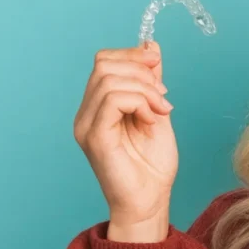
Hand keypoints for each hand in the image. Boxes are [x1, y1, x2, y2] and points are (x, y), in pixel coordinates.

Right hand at [73, 43, 177, 227]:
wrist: (149, 203)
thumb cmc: (151, 166)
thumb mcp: (156, 111)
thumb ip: (150, 81)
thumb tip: (150, 46)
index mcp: (96, 107)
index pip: (104, 62)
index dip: (133, 56)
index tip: (158, 70)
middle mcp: (85, 114)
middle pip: (104, 64)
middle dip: (141, 71)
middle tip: (162, 96)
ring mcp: (86, 126)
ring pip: (109, 79)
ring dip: (145, 89)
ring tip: (161, 110)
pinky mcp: (95, 138)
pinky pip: (113, 100)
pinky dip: (140, 102)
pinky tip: (152, 120)